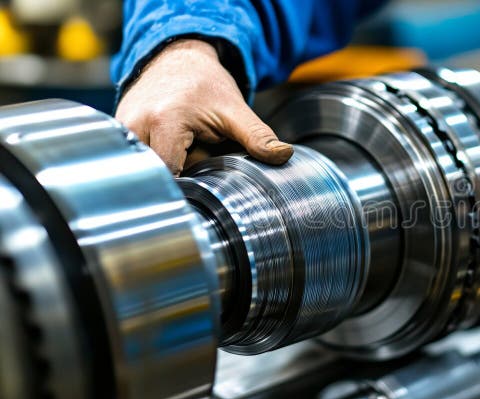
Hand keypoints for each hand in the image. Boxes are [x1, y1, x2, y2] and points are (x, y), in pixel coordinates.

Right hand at [116, 39, 292, 174]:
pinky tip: (167, 145)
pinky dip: (153, 157)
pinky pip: (136, 156)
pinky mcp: (118, 129)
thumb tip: (284, 156)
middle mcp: (136, 124)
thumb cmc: (205, 84)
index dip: (188, 184)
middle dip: (177, 174)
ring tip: (181, 149)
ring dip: (164, 165)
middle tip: (195, 158)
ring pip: (144, 166)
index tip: (203, 183)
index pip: (171, 173)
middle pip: (156, 172)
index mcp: (166, 121)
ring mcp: (123, 127)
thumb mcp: (236, 111)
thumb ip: (258, 137)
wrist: (178, 57)